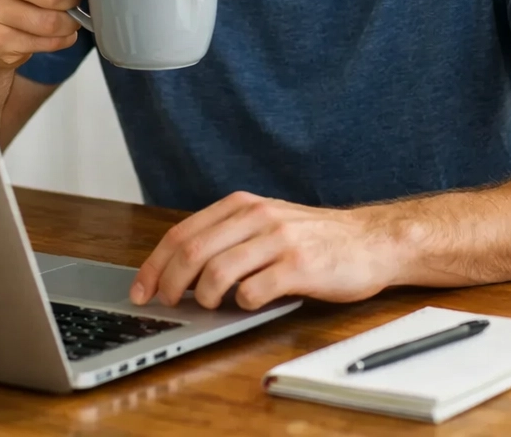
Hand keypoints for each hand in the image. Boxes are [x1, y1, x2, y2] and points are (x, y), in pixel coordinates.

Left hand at [129, 191, 401, 311]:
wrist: (369, 240)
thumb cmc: (315, 237)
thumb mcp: (268, 222)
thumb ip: (230, 235)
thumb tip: (179, 268)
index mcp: (244, 205)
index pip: (183, 232)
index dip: (155, 264)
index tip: (141, 288)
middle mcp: (258, 217)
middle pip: (193, 251)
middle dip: (169, 283)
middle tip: (166, 303)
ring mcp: (279, 240)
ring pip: (217, 271)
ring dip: (204, 297)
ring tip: (210, 306)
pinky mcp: (299, 267)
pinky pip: (253, 291)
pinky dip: (241, 304)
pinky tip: (249, 303)